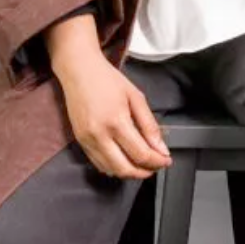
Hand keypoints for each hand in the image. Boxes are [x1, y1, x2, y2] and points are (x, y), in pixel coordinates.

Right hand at [53, 49, 172, 179]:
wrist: (79, 71)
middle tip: (156, 165)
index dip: (157, 162)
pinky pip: (99, 164)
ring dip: (130, 172)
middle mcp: (99, 135)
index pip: (141, 154)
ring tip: (143, 164)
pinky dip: (114, 168)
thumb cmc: (107, 80)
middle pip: (125, 169)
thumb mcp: (136, 97)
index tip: (166, 160)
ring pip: (111, 170)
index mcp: (116, 122)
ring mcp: (87, 140)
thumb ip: (150, 125)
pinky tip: (125, 160)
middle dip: (145, 172)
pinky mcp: (80, 141)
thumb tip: (161, 148)